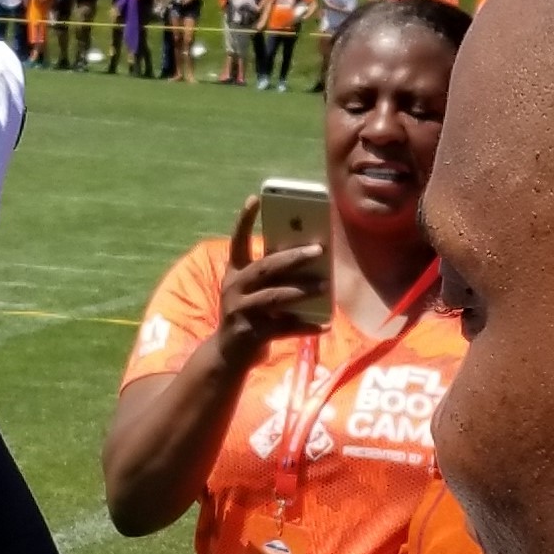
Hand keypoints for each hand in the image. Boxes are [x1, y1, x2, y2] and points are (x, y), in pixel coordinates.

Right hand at [215, 195, 325, 366]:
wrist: (227, 355)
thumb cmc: (248, 315)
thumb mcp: (253, 291)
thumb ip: (272, 276)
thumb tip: (310, 262)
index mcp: (234, 273)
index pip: (237, 241)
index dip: (244, 220)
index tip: (255, 198)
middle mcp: (234, 289)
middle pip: (266, 267)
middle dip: (294, 257)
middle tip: (319, 250)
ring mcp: (240, 311)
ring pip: (275, 296)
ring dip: (302, 290)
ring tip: (326, 285)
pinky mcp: (250, 334)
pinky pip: (283, 328)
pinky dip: (305, 326)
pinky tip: (324, 324)